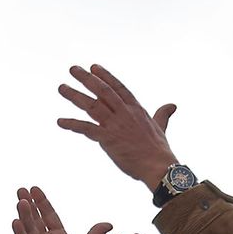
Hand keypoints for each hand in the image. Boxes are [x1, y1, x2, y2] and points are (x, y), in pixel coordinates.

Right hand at [3, 185, 112, 233]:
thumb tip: (109, 223)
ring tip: (20, 202)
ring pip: (29, 230)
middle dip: (29, 205)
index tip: (35, 188)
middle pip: (36, 220)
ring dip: (24, 216)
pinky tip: (16, 221)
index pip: (50, 216)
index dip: (42, 203)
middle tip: (21, 190)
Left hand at [57, 64, 179, 187]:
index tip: (93, 67)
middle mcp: (124, 113)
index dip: (105, 76)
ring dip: (74, 96)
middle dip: (86, 79)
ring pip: (91, 106)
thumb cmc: (160, 150)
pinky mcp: (107, 139)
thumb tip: (172, 105)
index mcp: (136, 109)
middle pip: (102, 91)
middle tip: (72, 69)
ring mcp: (115, 125)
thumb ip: (163, 114)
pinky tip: (60, 121)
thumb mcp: (161, 127)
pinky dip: (72, 124)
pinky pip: (86, 129)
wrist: (158, 167)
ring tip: (61, 88)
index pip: (118, 87)